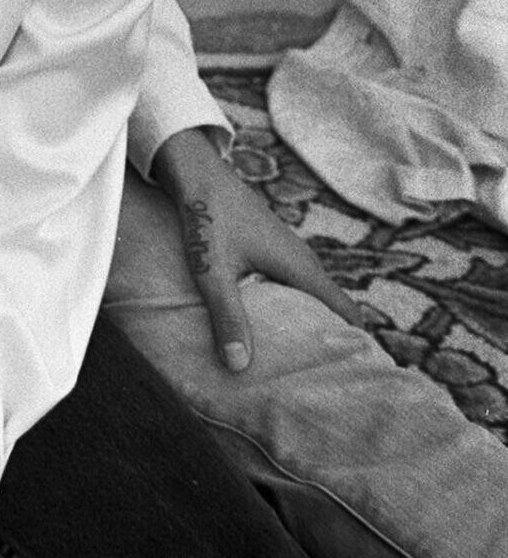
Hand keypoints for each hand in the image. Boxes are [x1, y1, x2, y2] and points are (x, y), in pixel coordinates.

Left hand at [150, 128, 365, 373]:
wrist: (197, 175)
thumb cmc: (207, 219)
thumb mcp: (213, 272)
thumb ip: (227, 316)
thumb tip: (240, 366)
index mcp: (301, 268)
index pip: (346, 312)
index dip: (355, 343)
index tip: (361, 376)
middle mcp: (304, 262)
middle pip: (331, 310)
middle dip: (332, 343)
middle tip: (328, 383)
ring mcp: (290, 256)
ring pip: (311, 299)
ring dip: (310, 327)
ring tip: (303, 367)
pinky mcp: (274, 253)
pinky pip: (294, 289)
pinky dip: (292, 311)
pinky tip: (273, 332)